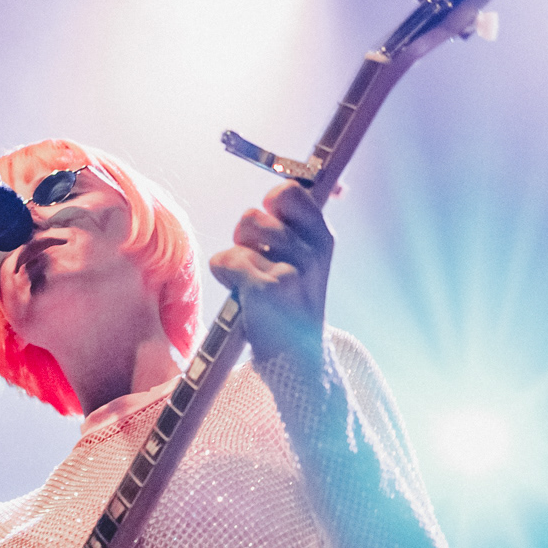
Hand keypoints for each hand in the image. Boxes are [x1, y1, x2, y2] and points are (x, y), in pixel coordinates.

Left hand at [208, 179, 331, 364]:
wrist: (298, 358)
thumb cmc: (292, 303)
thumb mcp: (306, 260)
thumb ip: (294, 226)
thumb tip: (281, 189)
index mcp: (322, 237)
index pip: (290, 191)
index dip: (271, 203)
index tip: (271, 222)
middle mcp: (312, 249)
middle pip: (253, 215)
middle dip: (245, 236)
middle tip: (258, 261)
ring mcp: (292, 268)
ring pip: (238, 238)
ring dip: (236, 258)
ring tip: (253, 281)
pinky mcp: (267, 287)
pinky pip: (225, 261)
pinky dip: (226, 277)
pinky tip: (245, 296)